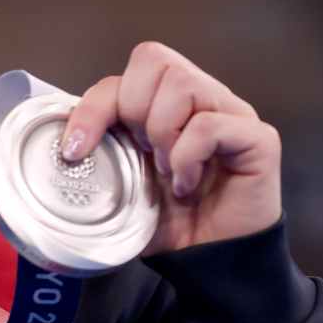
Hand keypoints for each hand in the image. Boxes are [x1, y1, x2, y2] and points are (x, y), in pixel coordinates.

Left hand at [61, 41, 282, 254]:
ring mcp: (233, 113)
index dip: (94, 106)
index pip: (127, 71)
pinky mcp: (259, 139)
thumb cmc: (169, 219)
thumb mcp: (121, 179)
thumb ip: (100, 148)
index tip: (76, 149)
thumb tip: (63, 141)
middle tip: (141, 154)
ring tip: (166, 170)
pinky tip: (187, 185)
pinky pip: (210, 124)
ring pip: (182, 83)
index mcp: (167, 101)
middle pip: (155, 59)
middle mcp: (203, 97)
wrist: (209, 263)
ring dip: (161, 132)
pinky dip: (187, 158)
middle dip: (132, 110)